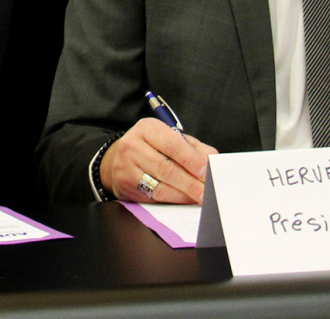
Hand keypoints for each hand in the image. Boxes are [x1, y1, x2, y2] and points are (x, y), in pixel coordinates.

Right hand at [101, 118, 217, 203]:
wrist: (118, 157)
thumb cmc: (151, 146)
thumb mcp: (169, 137)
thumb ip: (193, 147)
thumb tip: (212, 161)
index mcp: (147, 128)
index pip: (172, 144)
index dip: (191, 160)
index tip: (206, 172)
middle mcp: (133, 146)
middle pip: (166, 168)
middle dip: (190, 182)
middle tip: (207, 191)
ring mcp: (126, 168)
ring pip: (160, 186)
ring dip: (183, 195)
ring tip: (199, 198)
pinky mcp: (126, 187)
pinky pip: (153, 198)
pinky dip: (173, 200)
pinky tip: (184, 200)